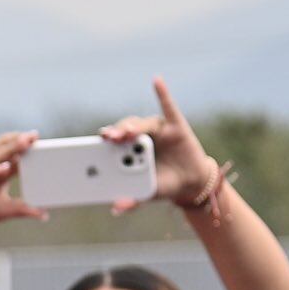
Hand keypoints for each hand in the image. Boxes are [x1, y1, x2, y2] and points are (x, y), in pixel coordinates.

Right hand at [0, 131, 47, 228]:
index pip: (17, 156)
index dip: (29, 149)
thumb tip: (44, 214)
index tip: (45, 145)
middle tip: (35, 136)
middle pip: (7, 148)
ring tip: (25, 143)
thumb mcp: (5, 210)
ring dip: (10, 147)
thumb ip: (23, 209)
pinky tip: (5, 169)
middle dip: (21, 141)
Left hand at [99, 75, 218, 212]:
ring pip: (144, 124)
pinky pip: (169, 106)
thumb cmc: (164, 185)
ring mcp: (158, 130)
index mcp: (130, 151)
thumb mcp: (147, 193)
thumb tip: (115, 208)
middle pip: (127, 131)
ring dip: (134, 125)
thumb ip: (132, 200)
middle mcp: (142, 137)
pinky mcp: (176, 125)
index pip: (115, 143)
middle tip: (110, 137)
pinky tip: (157, 81)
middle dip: (118, 133)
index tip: (98, 140)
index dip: (107, 140)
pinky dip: (162, 93)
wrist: (190, 184)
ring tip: (128, 131)